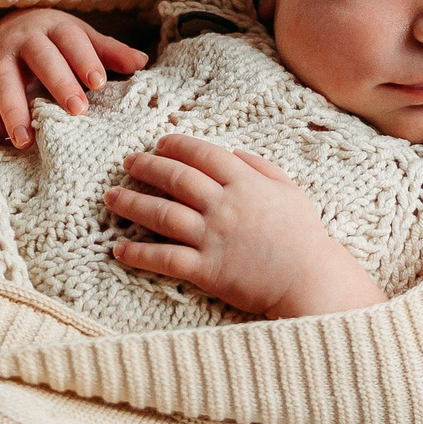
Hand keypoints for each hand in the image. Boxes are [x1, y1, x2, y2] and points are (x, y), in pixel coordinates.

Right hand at [0, 9, 146, 148]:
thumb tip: (141, 61)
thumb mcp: (82, 38)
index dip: (84, 59)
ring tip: (26, 141)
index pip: (71, 40)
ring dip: (13, 110)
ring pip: (2, 79)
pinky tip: (3, 137)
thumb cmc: (55, 40)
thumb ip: (109, 52)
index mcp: (54, 27)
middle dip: (58, 82)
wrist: (9, 25)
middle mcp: (24, 37)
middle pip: (40, 57)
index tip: (98, 83)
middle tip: (77, 111)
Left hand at [105, 134, 385, 316]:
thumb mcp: (290, 191)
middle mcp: (224, 205)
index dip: (177, 145)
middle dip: (147, 167)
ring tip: (112, 197)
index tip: (160, 143)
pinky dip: (139, 253)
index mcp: (245, 183)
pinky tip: (120, 249)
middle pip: (176, 179)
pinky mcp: (207, 269)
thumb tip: (235, 153)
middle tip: (127, 162)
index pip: (202, 155)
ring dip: (132, 203)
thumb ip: (262, 168)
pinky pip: (165, 258)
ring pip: (162, 214)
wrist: (311, 280)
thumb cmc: (305, 237)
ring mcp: (213, 237)